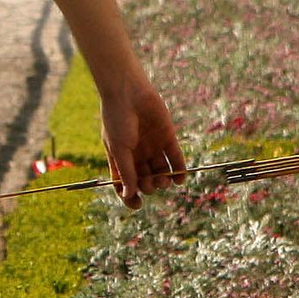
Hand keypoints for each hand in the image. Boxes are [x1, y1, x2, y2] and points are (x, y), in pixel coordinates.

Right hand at [99, 76, 185, 207]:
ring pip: (161, 172)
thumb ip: (127, 172)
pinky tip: (180, 179)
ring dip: (164, 181)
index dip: (130, 196)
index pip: (125, 183)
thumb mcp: (119, 149)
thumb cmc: (117, 119)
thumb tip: (130, 196)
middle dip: (148, 186)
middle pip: (144, 180)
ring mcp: (153, 147)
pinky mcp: (168, 138)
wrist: (129, 92)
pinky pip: (176, 159)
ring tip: (165, 181)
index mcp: (120, 158)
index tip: (137, 205)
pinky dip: (179, 170)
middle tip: (150, 183)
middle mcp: (137, 155)